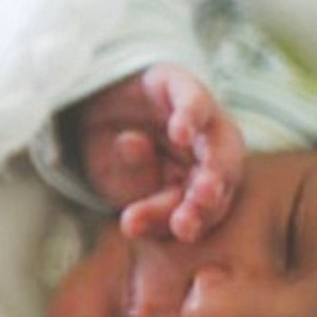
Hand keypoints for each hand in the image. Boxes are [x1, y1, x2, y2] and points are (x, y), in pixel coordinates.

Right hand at [78, 64, 243, 241]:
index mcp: (198, 182)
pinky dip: (190, 116)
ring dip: (215, 167)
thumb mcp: (119, 183)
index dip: (192, 219)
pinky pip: (194, 101)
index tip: (178, 231)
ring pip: (221, 144)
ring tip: (203, 189)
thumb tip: (131, 214)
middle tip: (191, 220)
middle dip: (208, 202)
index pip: (201, 208)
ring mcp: (201, 118)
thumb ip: (134, 195)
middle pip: (220, 180)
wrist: (95, 106)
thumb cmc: (115, 155)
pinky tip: (180, 133)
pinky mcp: (181, 85)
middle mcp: (210, 151)